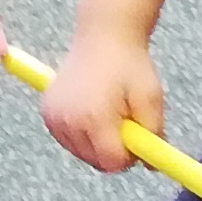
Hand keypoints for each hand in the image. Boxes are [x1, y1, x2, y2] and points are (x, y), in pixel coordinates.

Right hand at [40, 31, 165, 176]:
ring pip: (82, 153)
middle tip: (124, 123)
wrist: (102, 35)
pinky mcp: (47, 113)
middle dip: (114, 150)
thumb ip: (154, 134)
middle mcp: (68, 120)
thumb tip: (151, 164)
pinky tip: (92, 112)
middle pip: (96, 161)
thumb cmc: (129, 64)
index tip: (137, 137)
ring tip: (108, 113)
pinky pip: (69, 141)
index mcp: (95, 117)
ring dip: (98, 143)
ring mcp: (54, 117)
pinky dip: (82, 135)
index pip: (112, 162)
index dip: (129, 156)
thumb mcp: (151, 97)